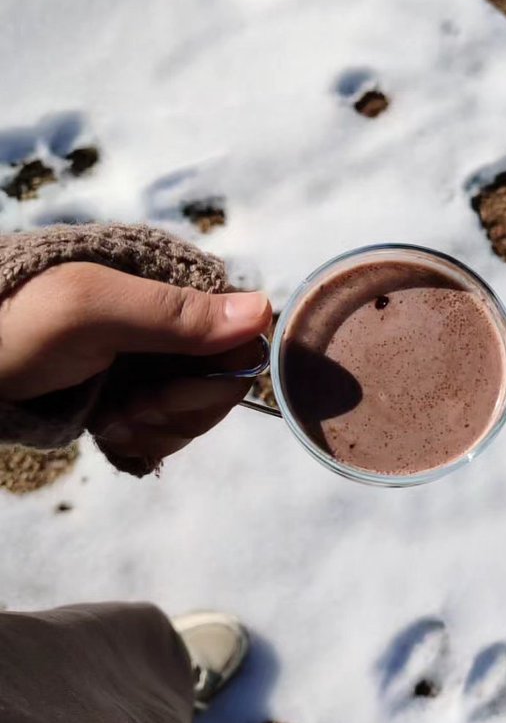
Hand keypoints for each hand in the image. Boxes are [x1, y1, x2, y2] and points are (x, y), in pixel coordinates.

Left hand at [0, 262, 271, 462]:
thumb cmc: (16, 328)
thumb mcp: (91, 311)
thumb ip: (173, 314)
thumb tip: (264, 311)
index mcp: (171, 282)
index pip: (241, 339)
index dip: (215, 380)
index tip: (163, 395)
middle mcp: (171, 319)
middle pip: (223, 383)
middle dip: (178, 410)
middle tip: (126, 410)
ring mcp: (153, 358)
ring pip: (197, 411)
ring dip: (157, 429)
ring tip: (112, 421)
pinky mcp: (134, 391)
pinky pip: (169, 428)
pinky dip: (144, 440)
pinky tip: (111, 433)